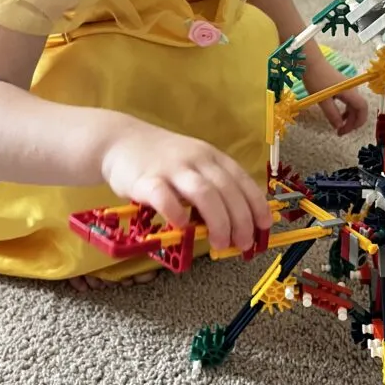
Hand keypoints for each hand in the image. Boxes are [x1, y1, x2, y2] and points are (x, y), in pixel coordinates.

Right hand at [100, 119, 271, 250]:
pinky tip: (182, 227)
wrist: (120, 141)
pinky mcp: (146, 179)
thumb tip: (235, 224)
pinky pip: (164, 196)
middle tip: (242, 243)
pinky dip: (176, 212)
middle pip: (226, 190)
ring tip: (220, 243)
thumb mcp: (194, 166)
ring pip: (203, 192)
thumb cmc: (162, 160)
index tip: (264, 226)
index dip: (256, 204)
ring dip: (218, 220)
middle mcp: (196, 160)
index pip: (242, 180)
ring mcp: (171, 168)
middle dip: (240, 220)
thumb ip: (212, 189)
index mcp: (212, 157)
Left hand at [303, 49, 368, 135]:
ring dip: (349, 117)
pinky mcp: (341, 86)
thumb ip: (332, 114)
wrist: (310, 61)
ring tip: (338, 126)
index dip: (357, 123)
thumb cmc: (316, 79)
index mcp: (349, 92)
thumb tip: (339, 126)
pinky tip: (337, 115)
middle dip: (352, 123)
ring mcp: (347, 88)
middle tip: (340, 132)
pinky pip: (348, 101)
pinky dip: (345, 110)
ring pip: (354, 106)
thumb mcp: (322, 99)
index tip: (345, 131)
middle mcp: (352, 90)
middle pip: (359, 109)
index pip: (362, 109)